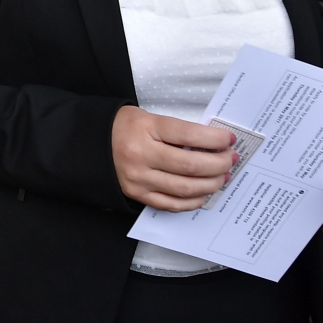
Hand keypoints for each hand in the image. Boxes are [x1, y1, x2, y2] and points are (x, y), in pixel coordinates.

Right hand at [112, 105, 236, 211]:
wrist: (90, 145)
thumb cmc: (124, 128)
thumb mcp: (148, 118)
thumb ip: (176, 131)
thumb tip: (211, 144)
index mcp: (145, 129)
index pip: (187, 134)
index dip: (213, 138)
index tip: (229, 139)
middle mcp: (141, 155)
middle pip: (190, 165)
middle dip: (218, 164)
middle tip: (231, 160)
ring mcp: (139, 178)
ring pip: (184, 188)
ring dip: (211, 184)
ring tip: (223, 177)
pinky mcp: (138, 195)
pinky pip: (171, 204)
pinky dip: (192, 201)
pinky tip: (204, 193)